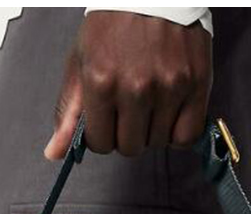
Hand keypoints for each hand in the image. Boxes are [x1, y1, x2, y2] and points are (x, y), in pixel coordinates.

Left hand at [44, 11, 211, 159]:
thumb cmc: (113, 23)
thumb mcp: (81, 62)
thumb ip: (68, 111)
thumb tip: (54, 153)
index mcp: (102, 81)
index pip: (100, 144)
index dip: (102, 137)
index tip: (107, 122)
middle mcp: (136, 87)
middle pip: (130, 148)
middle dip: (126, 136)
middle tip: (129, 112)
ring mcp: (169, 87)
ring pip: (158, 143)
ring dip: (152, 132)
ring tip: (151, 105)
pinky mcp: (196, 85)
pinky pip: (187, 136)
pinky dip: (178, 133)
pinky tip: (170, 115)